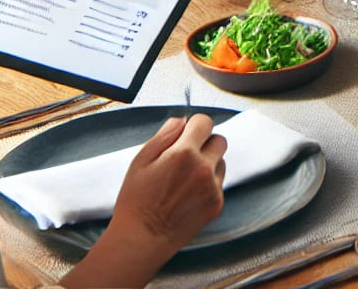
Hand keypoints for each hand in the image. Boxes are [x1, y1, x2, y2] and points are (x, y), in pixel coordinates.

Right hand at [108, 115, 227, 250]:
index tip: (187, 133)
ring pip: (221, 162)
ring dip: (208, 164)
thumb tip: (181, 120)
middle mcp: (203, 169)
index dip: (194, 126)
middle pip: (219, 140)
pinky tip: (188, 195)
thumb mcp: (141, 161)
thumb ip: (164, 135)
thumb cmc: (137, 201)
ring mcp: (213, 187)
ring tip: (184, 180)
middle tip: (185, 157)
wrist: (143, 238)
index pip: (205, 122)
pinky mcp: (217, 204)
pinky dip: (208, 184)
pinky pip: (219, 183)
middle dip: (204, 143)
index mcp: (184, 153)